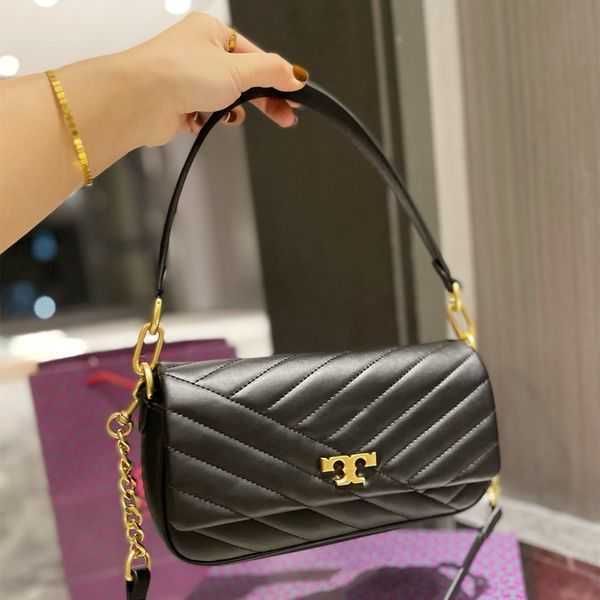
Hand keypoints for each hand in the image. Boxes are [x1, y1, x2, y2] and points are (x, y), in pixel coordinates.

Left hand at [126, 12, 308, 145]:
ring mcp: (186, 78)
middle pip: (242, 79)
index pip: (255, 55)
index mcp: (212, 32)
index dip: (276, 77)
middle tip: (285, 117)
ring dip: (229, 111)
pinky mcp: (178, 103)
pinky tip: (203, 121)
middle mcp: (198, 52)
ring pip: (223, 99)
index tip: (294, 95)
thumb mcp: (238, 69)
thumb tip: (295, 76)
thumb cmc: (179, 73)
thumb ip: (271, 73)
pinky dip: (208, 120)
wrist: (138, 100)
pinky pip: (205, 114)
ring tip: (226, 115)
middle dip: (262, 100)